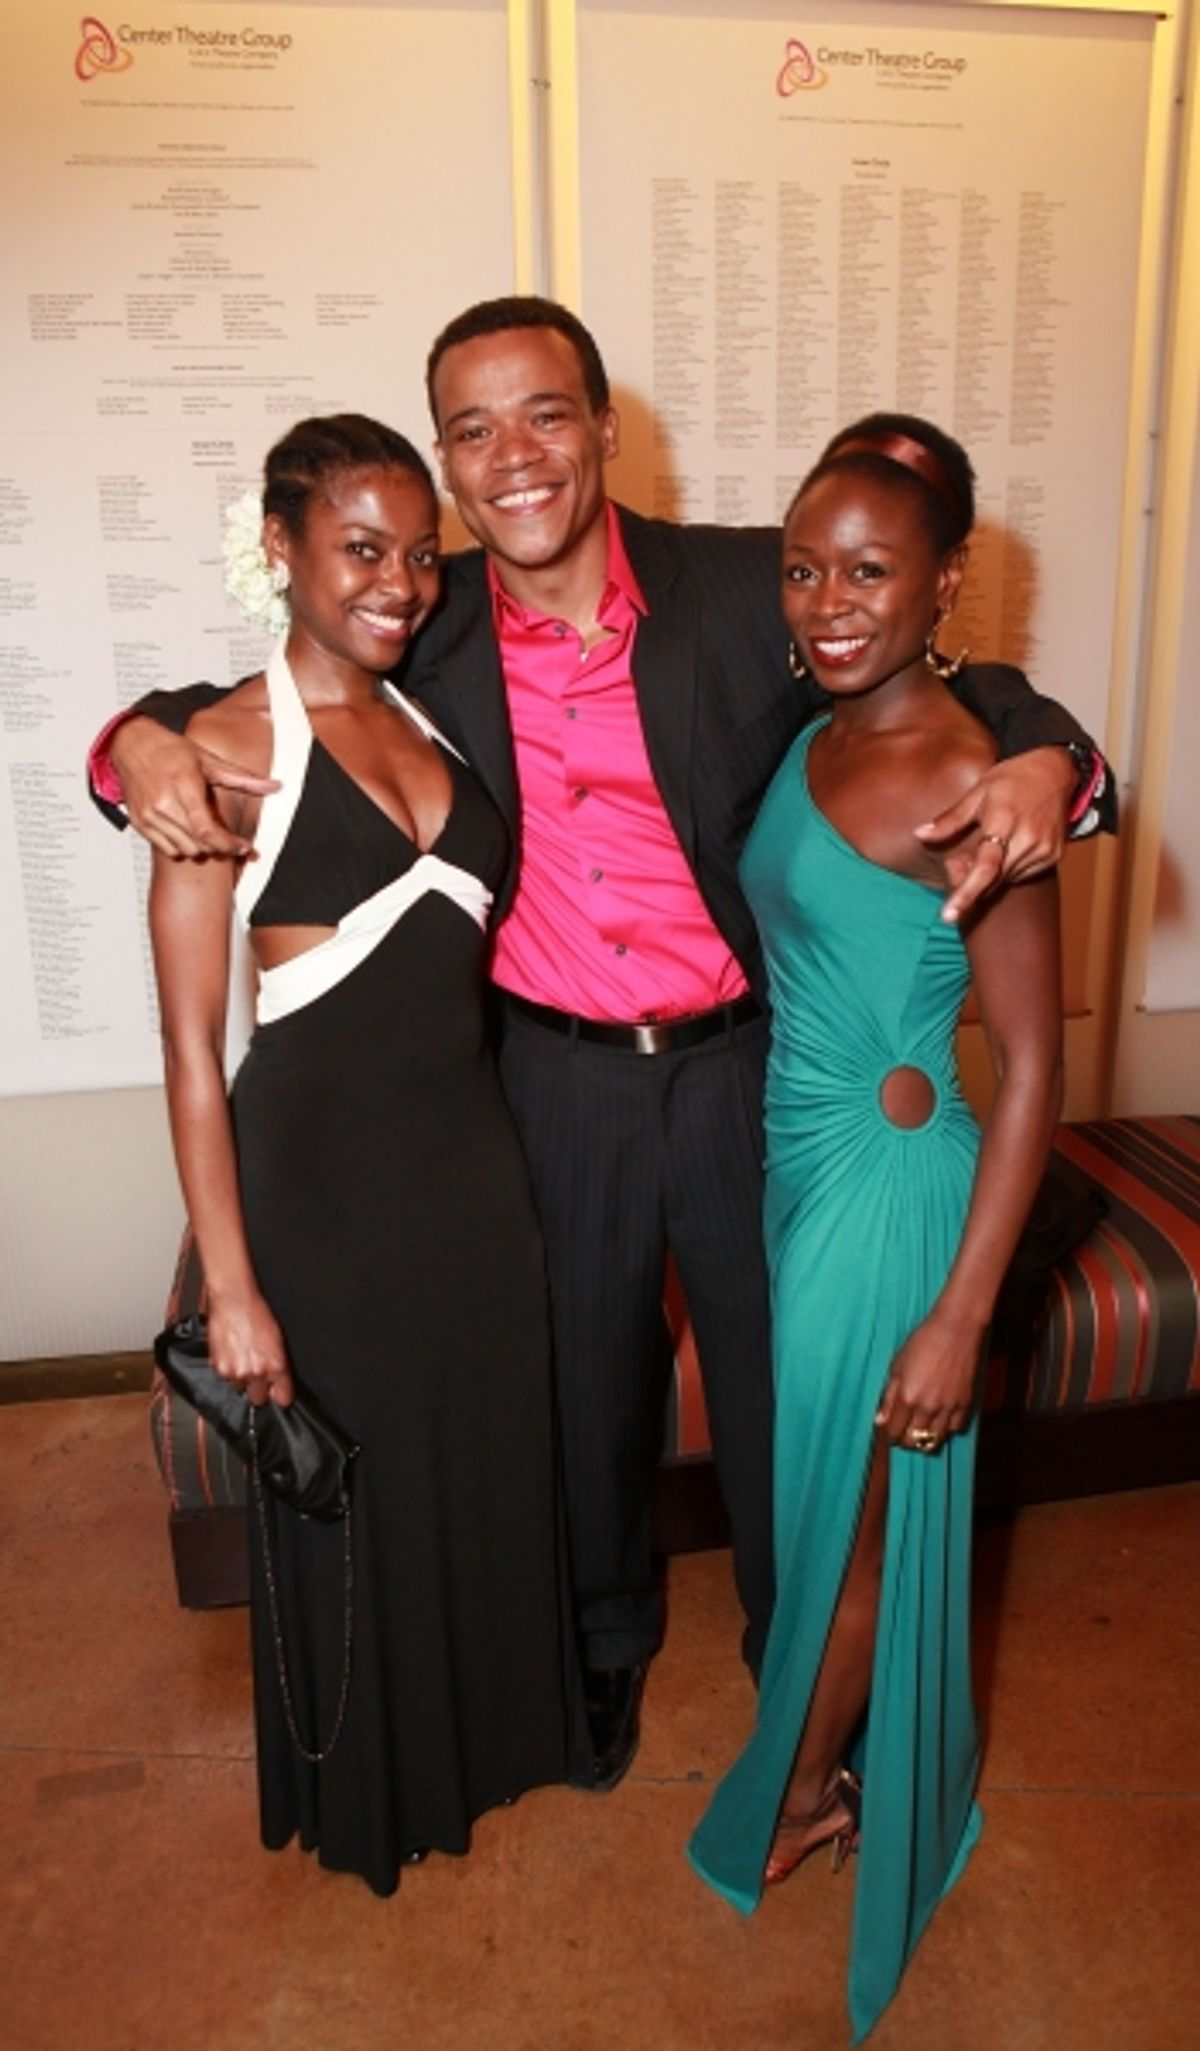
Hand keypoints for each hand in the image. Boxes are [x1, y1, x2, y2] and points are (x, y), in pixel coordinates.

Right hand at [110, 717, 278, 859]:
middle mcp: (163, 803)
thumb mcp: (209, 761)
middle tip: (228, 838)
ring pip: (184, 850)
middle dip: (218, 845)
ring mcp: (149, 815)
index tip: (242, 847)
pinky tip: (186, 830)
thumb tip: (274, 786)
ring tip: (204, 830)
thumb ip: (242, 778)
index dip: (227, 844)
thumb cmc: (169, 750)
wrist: (132, 745)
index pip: (206, 830)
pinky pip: (167, 849)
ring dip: (200, 847)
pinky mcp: (139, 823)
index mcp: (183, 785)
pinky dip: (180, 846)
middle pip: (198, 844)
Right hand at [206, 1294, 294, 1408]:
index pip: (283, 1398)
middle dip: (258, 1389)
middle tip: (256, 1374)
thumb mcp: (278, 1340)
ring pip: (239, 1389)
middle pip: (258, 1399)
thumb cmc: (257, 1314)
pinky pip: (225, 1378)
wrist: (234, 1301)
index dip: (280, 1395)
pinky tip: (230, 1354)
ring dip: (241, 1379)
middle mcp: (257, 1372)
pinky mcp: (219, 1369)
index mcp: (276, 1365)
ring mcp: (236, 1372)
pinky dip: (227, 1370)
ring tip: (241, 1359)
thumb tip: (278, 1382)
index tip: (277, 1393)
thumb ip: (278, 1364)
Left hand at [873, 1311, 982, 1451]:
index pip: (893, 1432)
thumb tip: (880, 1421)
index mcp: (907, 1397)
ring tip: (919, 1429)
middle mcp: (928, 1407)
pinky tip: (940, 1419)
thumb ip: (889, 1396)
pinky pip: (955, 1429)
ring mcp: (949, 1407)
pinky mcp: (965, 1403)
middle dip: (904, 1440)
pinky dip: (946, 1429)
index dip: (888, 1436)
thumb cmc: (922, 1342)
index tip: (887, 1433)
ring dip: (924, 1439)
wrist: (956, 1329)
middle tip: (901, 1431)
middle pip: (913, 1441)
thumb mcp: (897, 1366)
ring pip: (935, 1441)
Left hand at [914, 745, 1074, 923]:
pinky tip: (1007, 846)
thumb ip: (950, 819)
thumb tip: (919, 835)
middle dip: (969, 880)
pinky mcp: (1054, 856)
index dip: (965, 893)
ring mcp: (1044, 850)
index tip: (949, 915)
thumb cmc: (1012, 779)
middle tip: (958, 861)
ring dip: (990, 874)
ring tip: (986, 845)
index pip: (985, 866)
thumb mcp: (977, 791)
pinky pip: (1022, 874)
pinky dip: (1008, 868)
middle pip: (992, 879)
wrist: (1055, 772)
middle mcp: (1028, 838)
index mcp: (1005, 820)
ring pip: (1006, 880)